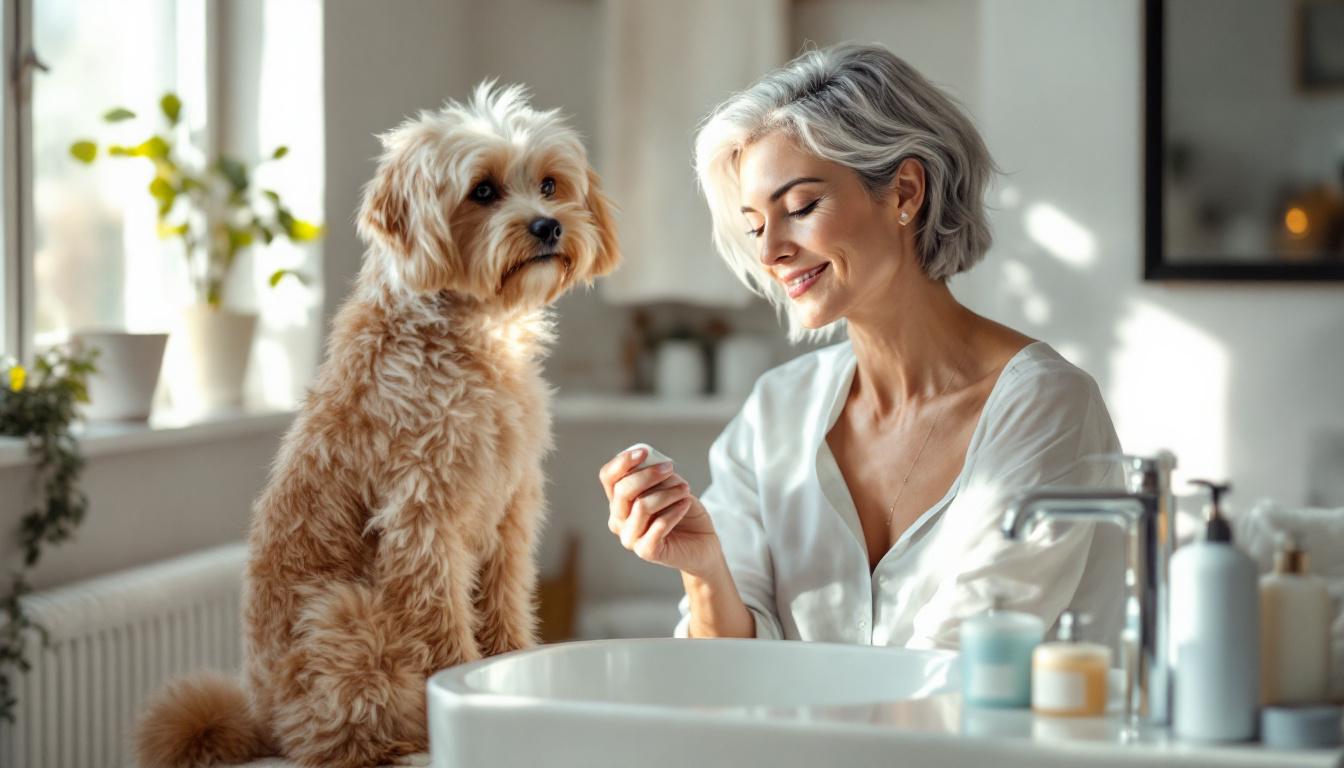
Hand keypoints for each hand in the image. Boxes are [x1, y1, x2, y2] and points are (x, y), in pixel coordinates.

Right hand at [598, 446, 721, 576]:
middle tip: (670, 469)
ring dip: (667, 493)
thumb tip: (650, 461)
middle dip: (648, 475)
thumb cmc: (682, 511)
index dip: (622, 462)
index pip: (608, 477)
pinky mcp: (646, 551)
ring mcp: (630, 538)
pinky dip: (674, 511)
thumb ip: (657, 476)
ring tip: (685, 489)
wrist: (702, 543)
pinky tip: (685, 505)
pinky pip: (658, 526)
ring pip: (642, 506)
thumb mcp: (671, 486)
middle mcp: (619, 520)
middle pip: (622, 491)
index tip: (644, 452)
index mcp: (620, 501)